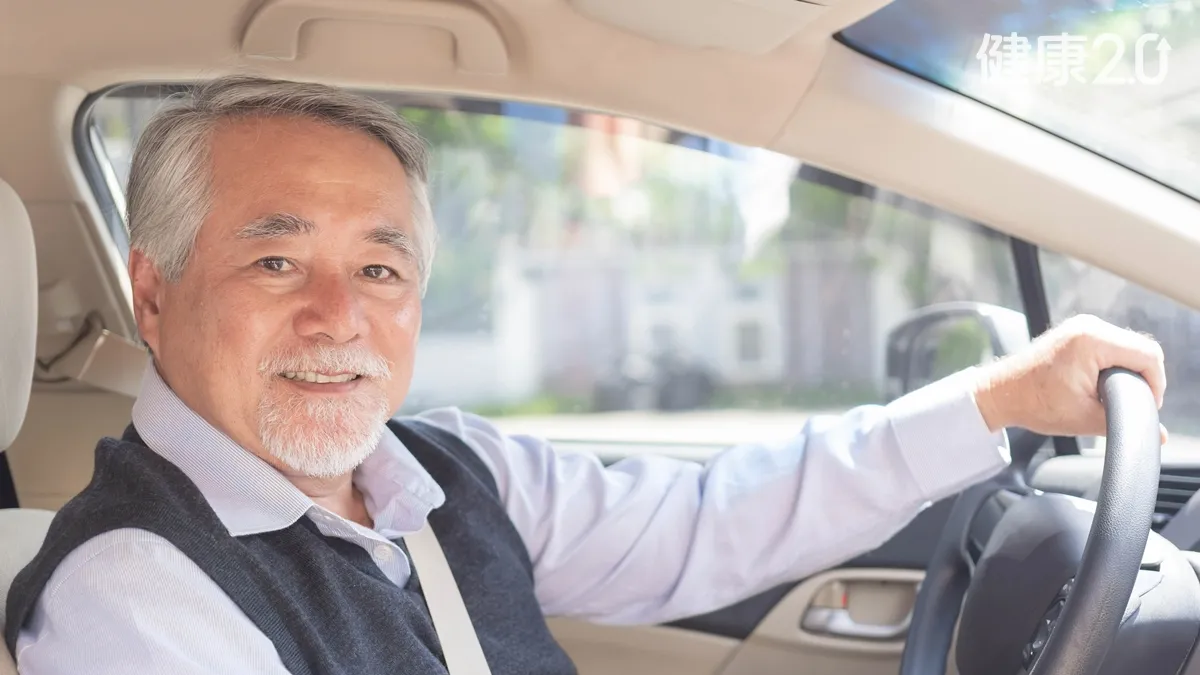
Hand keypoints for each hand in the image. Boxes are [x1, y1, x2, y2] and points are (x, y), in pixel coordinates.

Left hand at [973, 314, 1167, 442]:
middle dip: (1143, 379)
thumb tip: (1158, 435)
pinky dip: (1115, 365)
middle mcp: (1089, 326)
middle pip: (1141, 349)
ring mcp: (1082, 326)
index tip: (1148, 407)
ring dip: (1130, 372)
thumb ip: (1125, 423)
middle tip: (1134, 406)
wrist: (1001, 393)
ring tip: (1118, 398)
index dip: (1156, 385)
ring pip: (1128, 347)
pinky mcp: (1077, 332)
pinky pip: (1112, 346)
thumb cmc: (1034, 404)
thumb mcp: (1084, 419)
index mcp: (1092, 340)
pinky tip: (1105, 386)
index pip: (1148, 356)